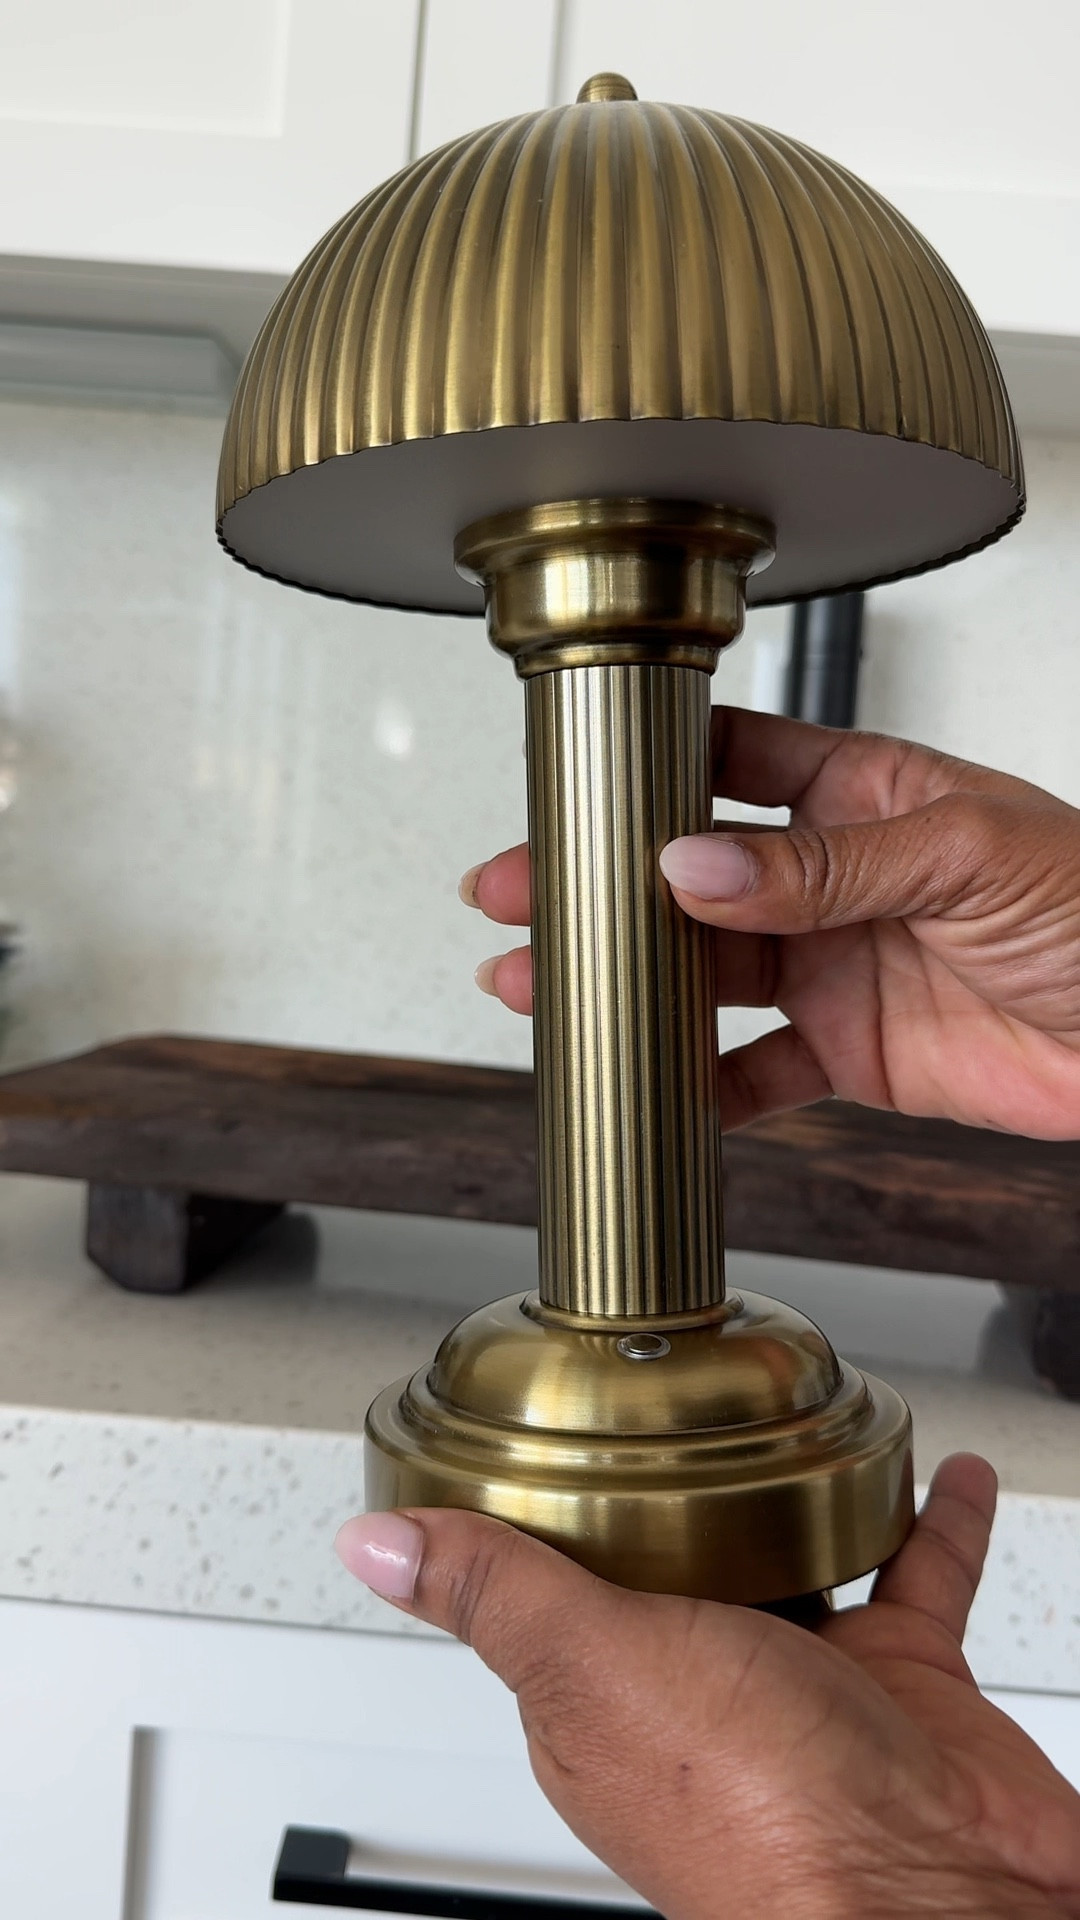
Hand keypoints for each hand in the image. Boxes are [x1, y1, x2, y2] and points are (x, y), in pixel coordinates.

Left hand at [337, 1457, 1079, 1918]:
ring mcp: (802, 1691)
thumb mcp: (594, 1665)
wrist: (933, 1893)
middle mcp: (700, 1697)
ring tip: (799, 1428)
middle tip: (678, 1414)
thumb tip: (373, 1546)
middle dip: (679, 1502)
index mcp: (602, 1703)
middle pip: (677, 1571)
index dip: (541, 1521)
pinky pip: (912, 1578)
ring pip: (795, 1567)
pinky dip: (925, 1520)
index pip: (551, 1591)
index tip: (542, 1443)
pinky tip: (932, 1472)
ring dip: (801, 1501)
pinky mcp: (896, 1684)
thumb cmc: (762, 1823)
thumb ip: (496, 1593)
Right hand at [463, 707, 1079, 1135]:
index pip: (731, 765)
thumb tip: (693, 868)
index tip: (572, 789)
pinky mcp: (851, 1052)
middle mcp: (835, 876)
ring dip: (626, 982)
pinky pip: (754, 1071)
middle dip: (600, 886)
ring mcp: (836, 964)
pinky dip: (698, 1085)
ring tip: (542, 986)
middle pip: (691, 876)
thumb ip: (824, 865)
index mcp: (863, 792)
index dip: (648, 774)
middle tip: (516, 895)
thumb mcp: (962, 852)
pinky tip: (647, 1083)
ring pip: (703, 971)